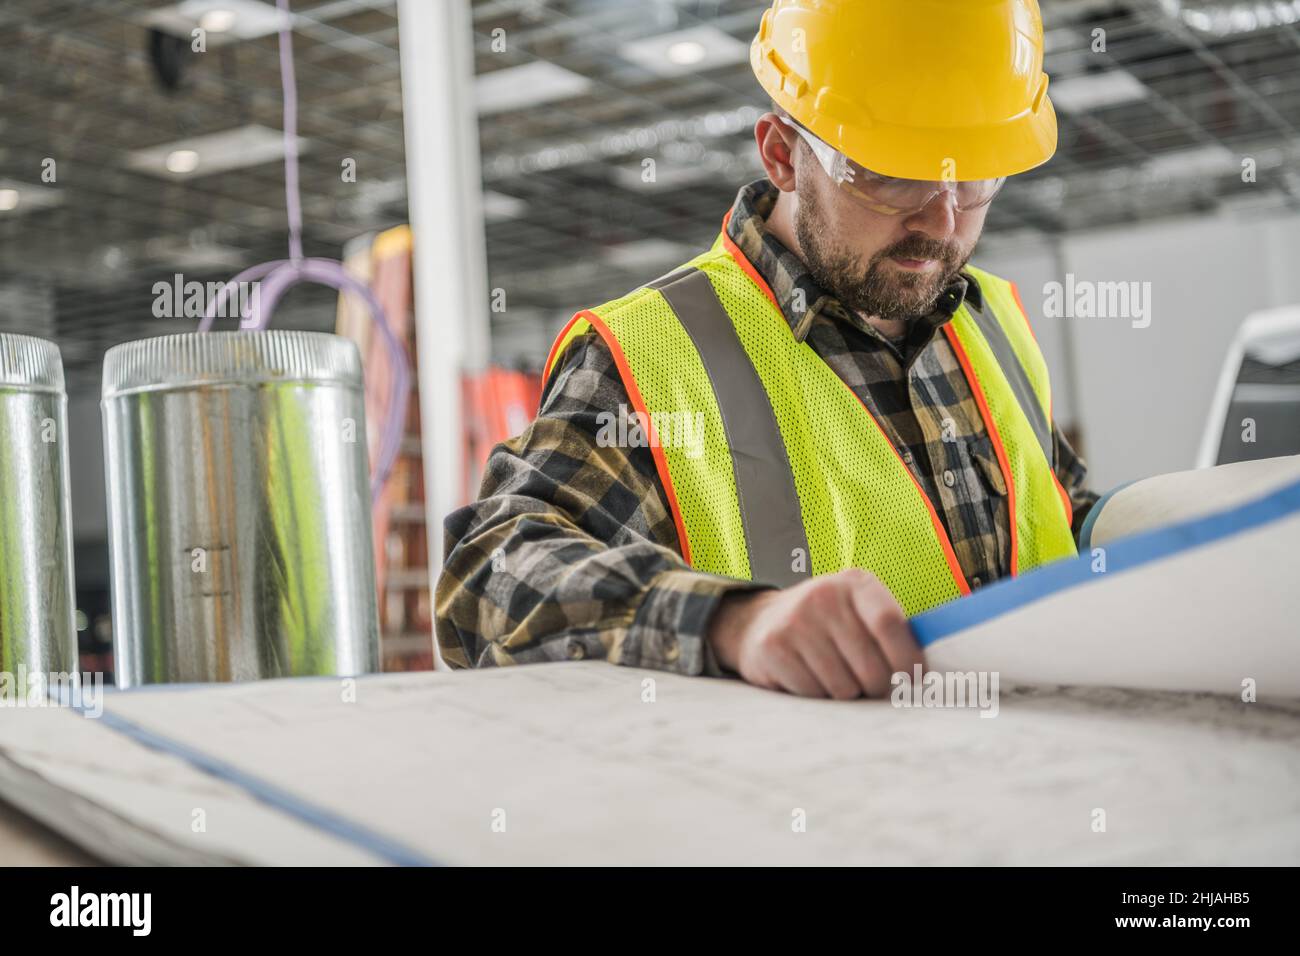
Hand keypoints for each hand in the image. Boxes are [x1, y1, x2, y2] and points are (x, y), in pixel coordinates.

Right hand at [707, 569, 921, 698]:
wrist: (759, 621)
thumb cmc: (827, 625)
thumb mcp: (858, 611)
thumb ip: (890, 632)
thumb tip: (926, 673)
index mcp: (855, 583)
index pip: (891, 624)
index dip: (907, 660)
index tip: (913, 679)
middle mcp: (824, 595)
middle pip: (870, 666)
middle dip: (875, 687)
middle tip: (866, 683)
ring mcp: (795, 620)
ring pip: (843, 687)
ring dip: (843, 693)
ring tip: (832, 675)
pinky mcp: (772, 646)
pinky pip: (812, 693)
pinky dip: (815, 695)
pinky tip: (806, 675)